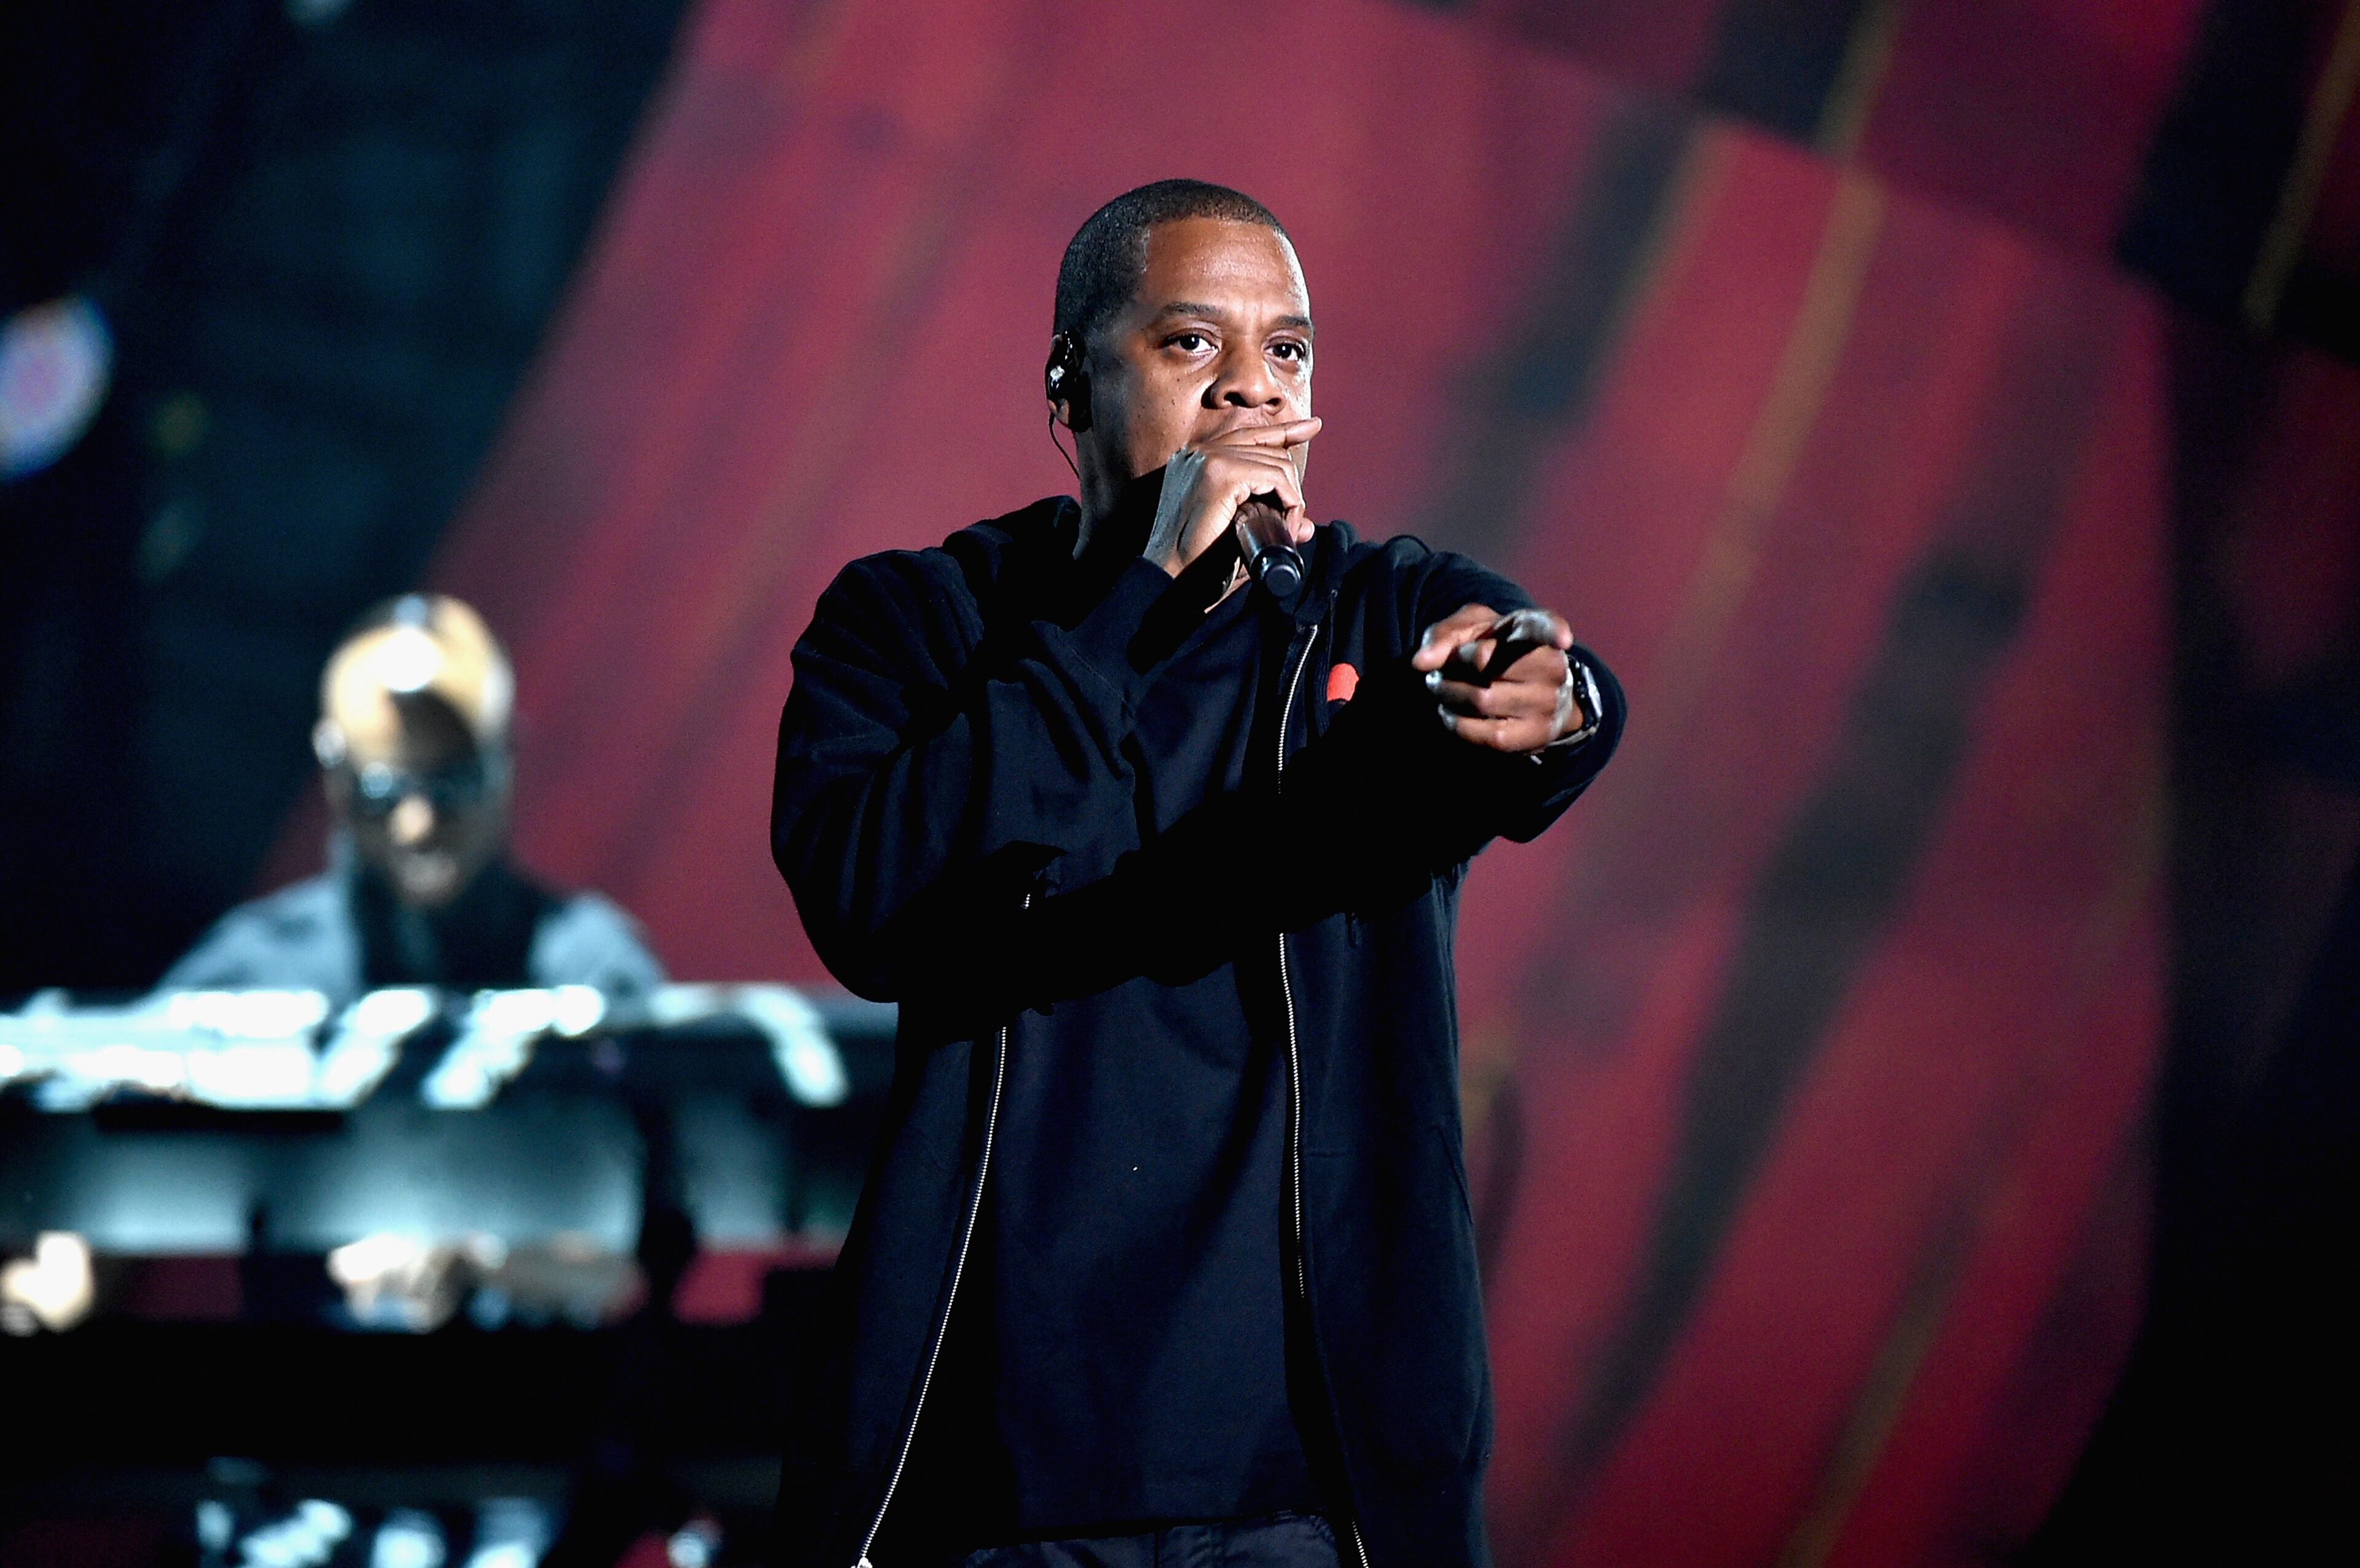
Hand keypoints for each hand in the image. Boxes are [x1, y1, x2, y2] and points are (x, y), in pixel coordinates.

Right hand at [1143, 417, 1320, 576]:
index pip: (1249, 435)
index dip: (1285, 431)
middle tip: (1290, 521)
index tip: (1313, 427)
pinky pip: (1275, 477)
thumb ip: (1269, 525)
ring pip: (1276, 463)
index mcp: (1195, 460)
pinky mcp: (1220, 474)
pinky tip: (1285, 525)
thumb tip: (1306, 528)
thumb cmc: (1198, 566)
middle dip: (1289, 485)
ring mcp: (1207, 459)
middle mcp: (1198, 452)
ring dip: (1291, 498)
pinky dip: (1288, 502)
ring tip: (1285, 529)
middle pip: (1269, 450)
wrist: (1170, 582)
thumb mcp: (1236, 536)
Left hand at [1411, 604, 1580, 752]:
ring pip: (1482, 699)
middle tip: (1439, 670)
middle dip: (1451, 665)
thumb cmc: (1491, 649)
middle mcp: (1549, 666)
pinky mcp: (1536, 735)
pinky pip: (1488, 733)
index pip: (1545, 626)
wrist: (1524, 688)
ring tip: (1441, 690)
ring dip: (1449, 695)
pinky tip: (1451, 714)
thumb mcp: (1468, 629)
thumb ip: (1443, 635)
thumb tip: (1420, 662)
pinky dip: (1459, 724)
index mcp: (1531, 630)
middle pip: (1485, 660)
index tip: (1562, 640)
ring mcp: (1547, 702)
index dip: (1554, 631)